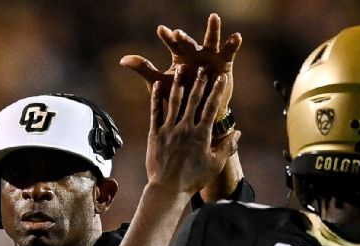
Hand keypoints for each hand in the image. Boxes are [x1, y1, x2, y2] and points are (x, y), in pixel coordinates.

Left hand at [121, 13, 241, 113]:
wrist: (197, 114)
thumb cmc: (178, 97)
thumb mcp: (159, 83)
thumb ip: (144, 69)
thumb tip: (122, 59)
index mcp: (179, 57)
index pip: (172, 44)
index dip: (167, 37)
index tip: (161, 30)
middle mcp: (194, 53)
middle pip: (189, 42)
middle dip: (184, 38)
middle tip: (178, 34)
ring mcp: (209, 57)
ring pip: (211, 40)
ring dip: (212, 29)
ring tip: (214, 17)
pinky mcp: (224, 64)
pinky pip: (229, 52)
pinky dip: (233, 44)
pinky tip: (237, 36)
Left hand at [146, 66, 238, 194]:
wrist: (168, 189)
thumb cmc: (193, 179)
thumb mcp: (214, 164)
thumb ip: (227, 147)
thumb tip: (237, 133)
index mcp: (201, 135)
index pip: (212, 108)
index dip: (217, 91)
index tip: (221, 78)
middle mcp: (185, 128)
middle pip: (193, 100)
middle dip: (199, 82)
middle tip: (202, 67)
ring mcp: (169, 130)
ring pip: (174, 102)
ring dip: (178, 84)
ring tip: (180, 68)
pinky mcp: (155, 134)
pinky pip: (155, 112)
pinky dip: (157, 97)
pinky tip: (158, 85)